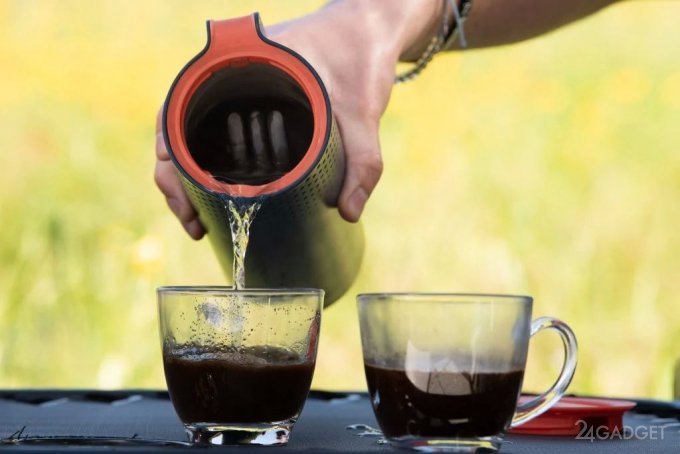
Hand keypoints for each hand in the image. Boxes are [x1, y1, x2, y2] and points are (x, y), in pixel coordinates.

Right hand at [154, 0, 442, 236]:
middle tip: (194, 224)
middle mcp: (230, 81)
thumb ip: (364, 162)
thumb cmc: (360, 57)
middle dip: (178, 182)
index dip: (168, 158)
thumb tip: (349, 213)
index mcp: (237, 67)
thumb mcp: (362, 111)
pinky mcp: (257, 108)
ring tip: (202, 223)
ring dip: (193, 180)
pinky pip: (223, 137)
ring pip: (199, 138)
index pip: (177, 111)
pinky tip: (222, 198)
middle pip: (181, 132)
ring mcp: (241, 95)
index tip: (182, 199)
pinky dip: (216, 167)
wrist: (371, 29)